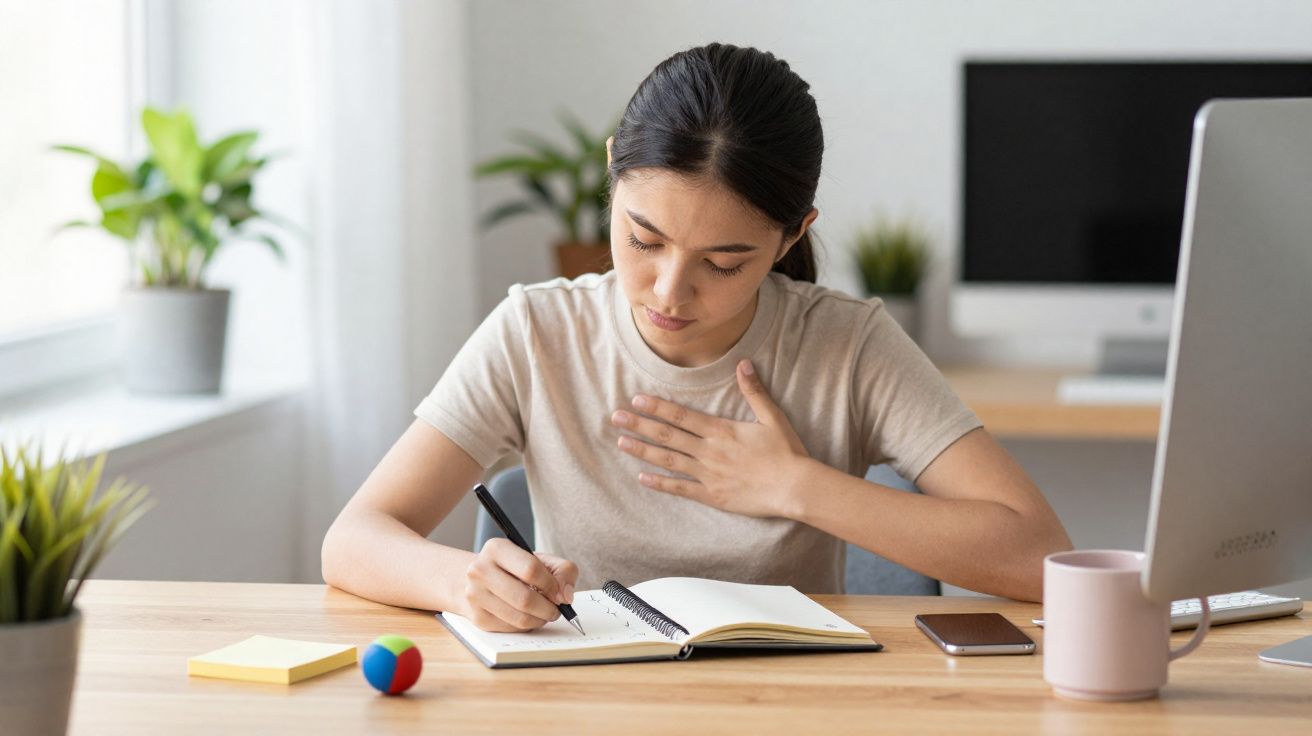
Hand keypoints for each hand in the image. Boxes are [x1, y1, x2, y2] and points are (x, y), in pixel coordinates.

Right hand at [461, 537, 578, 631]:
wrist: (477, 579)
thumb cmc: (514, 568)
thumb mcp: (540, 559)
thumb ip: (563, 570)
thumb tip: (566, 596)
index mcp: (496, 548)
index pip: (531, 569)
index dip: (552, 585)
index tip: (560, 593)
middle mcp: (480, 571)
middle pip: (524, 598)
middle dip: (548, 608)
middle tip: (557, 609)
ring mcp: (475, 595)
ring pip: (519, 618)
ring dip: (540, 620)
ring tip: (545, 613)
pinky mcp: (477, 617)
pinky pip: (511, 629)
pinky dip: (526, 626)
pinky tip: (528, 616)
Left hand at [609, 359, 809, 517]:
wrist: (794, 487)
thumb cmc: (786, 452)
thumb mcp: (771, 417)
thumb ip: (753, 390)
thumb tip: (743, 363)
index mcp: (720, 431)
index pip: (681, 416)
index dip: (657, 407)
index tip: (636, 400)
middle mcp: (709, 451)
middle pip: (667, 435)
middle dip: (640, 425)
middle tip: (616, 418)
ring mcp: (708, 474)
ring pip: (668, 460)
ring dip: (642, 451)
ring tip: (621, 442)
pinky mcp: (712, 496)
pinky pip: (680, 489)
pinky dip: (660, 483)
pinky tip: (642, 478)